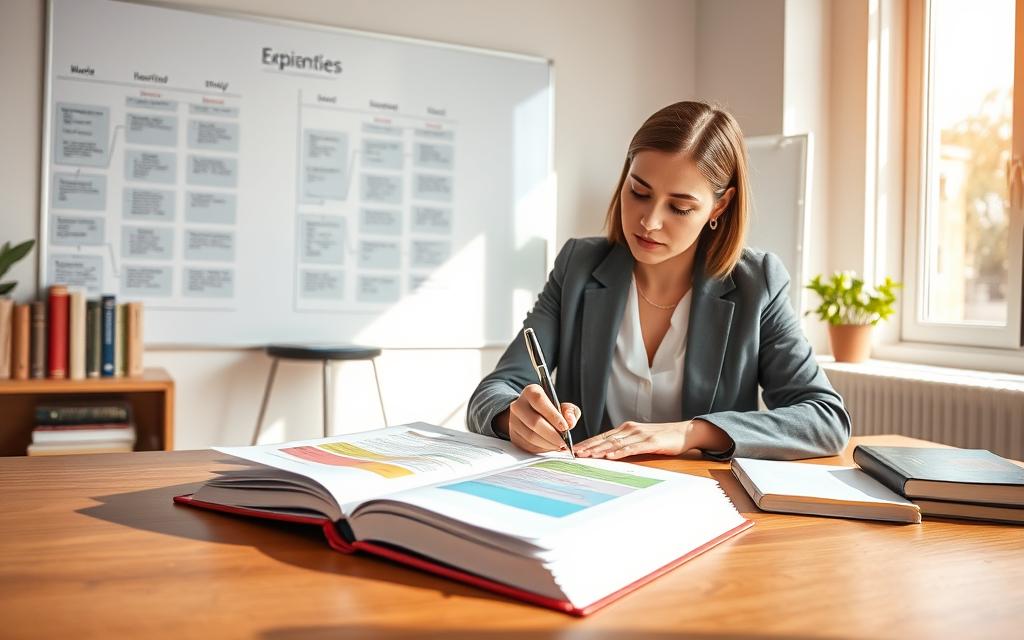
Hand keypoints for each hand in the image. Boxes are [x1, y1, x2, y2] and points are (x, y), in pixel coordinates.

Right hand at [501, 384, 579, 453]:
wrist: (533, 416)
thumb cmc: (550, 411)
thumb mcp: (563, 407)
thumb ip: (570, 412)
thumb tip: (570, 421)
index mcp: (530, 392)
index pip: (539, 400)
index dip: (552, 415)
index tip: (565, 427)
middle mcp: (518, 405)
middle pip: (534, 421)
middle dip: (552, 434)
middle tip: (564, 441)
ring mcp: (513, 421)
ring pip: (530, 436)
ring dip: (548, 443)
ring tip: (559, 445)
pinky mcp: (514, 435)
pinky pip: (528, 445)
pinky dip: (542, 448)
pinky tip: (551, 446)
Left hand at [574, 419, 729, 459]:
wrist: (683, 432)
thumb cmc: (661, 438)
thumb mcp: (639, 439)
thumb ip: (625, 444)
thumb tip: (607, 453)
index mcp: (625, 429)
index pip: (602, 437)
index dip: (587, 443)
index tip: (574, 450)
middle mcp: (630, 430)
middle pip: (605, 439)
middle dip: (588, 447)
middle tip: (574, 454)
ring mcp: (640, 435)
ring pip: (616, 443)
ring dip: (600, 450)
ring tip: (587, 456)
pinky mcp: (651, 442)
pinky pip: (632, 448)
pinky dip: (620, 452)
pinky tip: (610, 456)